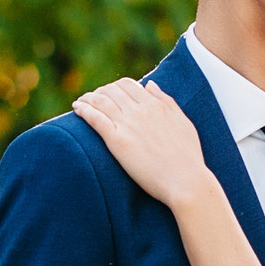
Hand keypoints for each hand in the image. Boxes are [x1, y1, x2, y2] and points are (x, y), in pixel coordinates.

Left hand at [72, 78, 215, 208]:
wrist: (185, 181)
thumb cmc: (188, 156)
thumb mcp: (183, 122)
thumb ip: (166, 101)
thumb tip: (149, 84)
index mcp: (156, 105)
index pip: (129, 85)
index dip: (116, 87)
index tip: (110, 93)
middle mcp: (141, 110)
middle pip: (112, 91)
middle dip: (100, 91)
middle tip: (92, 99)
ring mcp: (128, 125)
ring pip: (101, 101)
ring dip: (88, 98)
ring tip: (80, 102)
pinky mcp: (117, 141)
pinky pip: (95, 118)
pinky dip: (84, 109)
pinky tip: (77, 108)